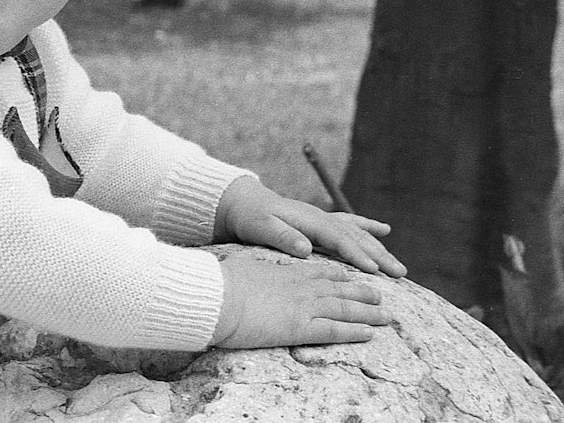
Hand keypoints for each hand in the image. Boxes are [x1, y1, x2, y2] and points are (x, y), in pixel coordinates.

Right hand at [211, 248, 391, 348]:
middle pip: (338, 290)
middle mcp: (300, 287)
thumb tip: (241, 273)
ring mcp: (303, 306)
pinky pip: (335, 330)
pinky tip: (370, 334)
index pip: (318, 272)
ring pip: (344, 309)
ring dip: (368, 312)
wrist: (217, 295)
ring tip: (386, 316)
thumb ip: (249, 273)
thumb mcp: (238, 270)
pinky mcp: (301, 327)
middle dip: (361, 293)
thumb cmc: (219, 283)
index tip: (349, 278)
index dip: (337, 276)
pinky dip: (355, 331)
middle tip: (379, 296)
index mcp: (284, 272)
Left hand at [215, 177, 406, 277]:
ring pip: (358, 233)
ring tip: (399, 267)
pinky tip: (384, 229)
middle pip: (355, 237)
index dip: (356, 254)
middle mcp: (321, 217)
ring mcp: (322, 218)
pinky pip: (349, 222)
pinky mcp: (321, 221)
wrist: (242, 202)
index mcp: (309, 221)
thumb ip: (282, 236)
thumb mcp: (260, 227)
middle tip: (399, 274)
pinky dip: (367, 226)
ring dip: (379, 248)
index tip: (374, 270)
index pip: (338, 239)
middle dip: (378, 255)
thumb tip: (305, 247)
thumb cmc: (250, 218)